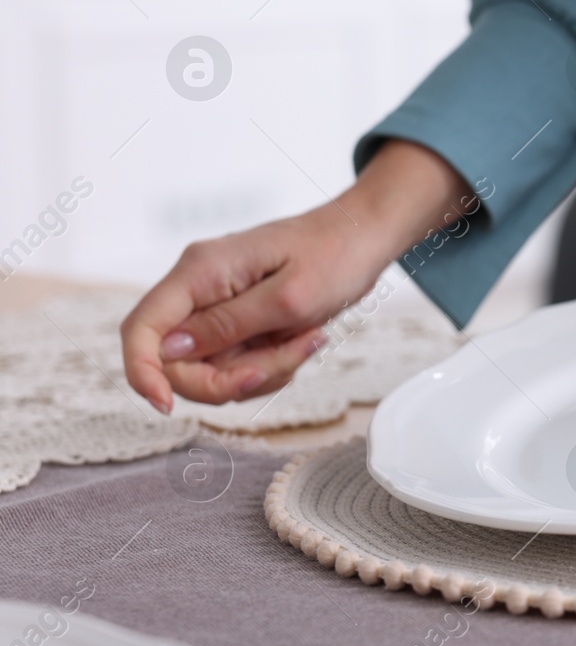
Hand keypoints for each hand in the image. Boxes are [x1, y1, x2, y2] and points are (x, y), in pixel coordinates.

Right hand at [120, 140, 472, 411]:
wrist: (364, 238)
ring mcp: (217, 307)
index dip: (143, 373)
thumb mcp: (288, 298)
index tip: (167, 406)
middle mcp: (199, 289)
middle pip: (176, 362)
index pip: (141, 329)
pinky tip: (302, 341)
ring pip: (212, 370)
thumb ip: (227, 326)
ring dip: (260, 372)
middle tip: (285, 361)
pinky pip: (238, 365)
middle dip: (228, 379)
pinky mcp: (238, 322)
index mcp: (199, 272)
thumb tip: (169, 351)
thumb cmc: (334, 256)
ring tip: (306, 340)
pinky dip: (271, 366)